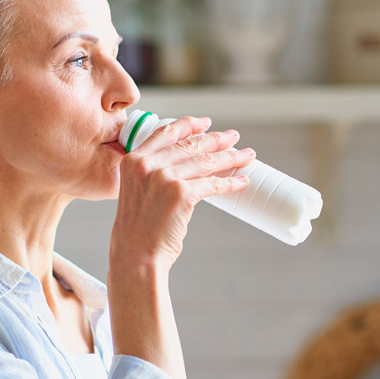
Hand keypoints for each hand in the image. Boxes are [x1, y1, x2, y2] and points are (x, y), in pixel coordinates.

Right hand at [110, 116, 253, 270]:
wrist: (136, 255)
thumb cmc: (138, 230)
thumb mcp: (136, 191)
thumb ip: (151, 173)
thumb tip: (183, 165)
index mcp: (133, 160)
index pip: (166, 133)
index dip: (189, 125)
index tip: (205, 123)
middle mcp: (147, 165)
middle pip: (190, 145)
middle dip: (217, 139)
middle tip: (233, 137)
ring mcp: (164, 178)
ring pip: (205, 162)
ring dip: (230, 157)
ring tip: (246, 156)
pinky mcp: (181, 194)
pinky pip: (213, 184)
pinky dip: (230, 183)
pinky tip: (241, 181)